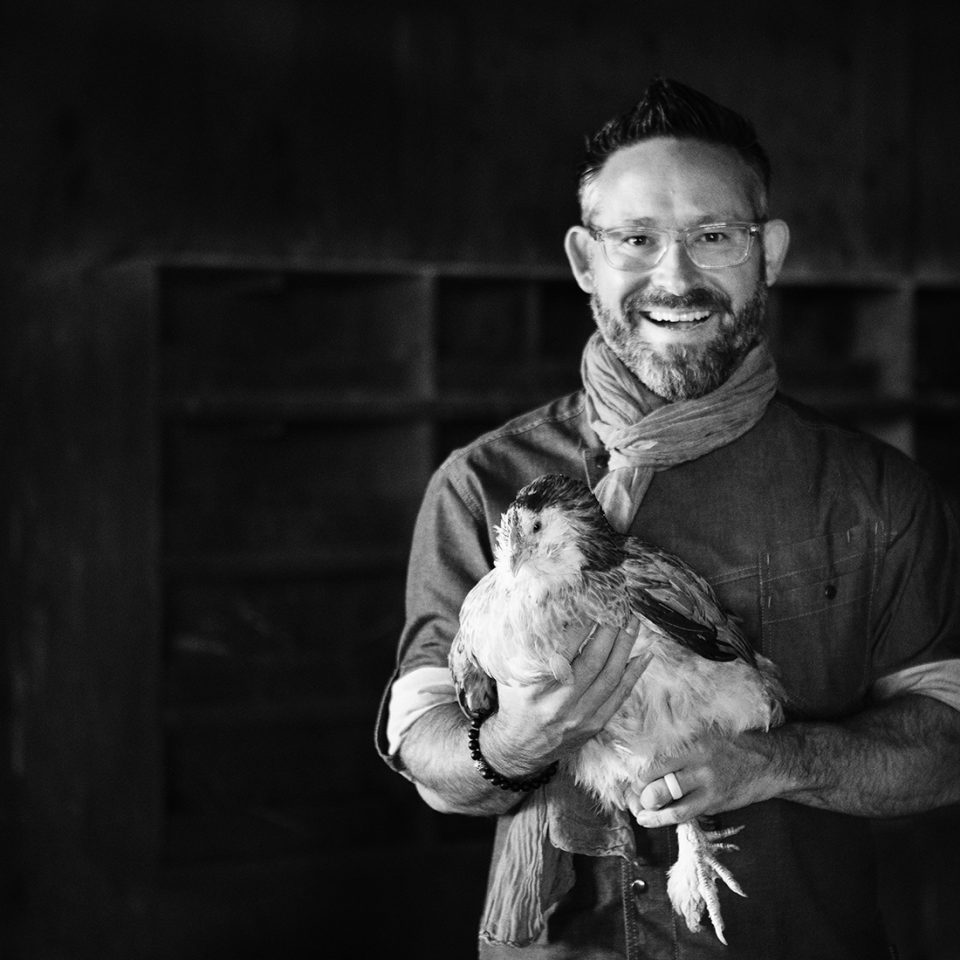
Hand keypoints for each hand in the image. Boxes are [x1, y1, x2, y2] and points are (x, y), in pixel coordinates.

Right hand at [481, 616, 653, 778]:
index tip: (591, 602)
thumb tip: (544, 610)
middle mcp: (559, 702)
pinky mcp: (595, 724)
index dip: (581, 624)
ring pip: (610, 676)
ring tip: (633, 622)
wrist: (519, 747)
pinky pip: (620, 696)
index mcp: (535, 687)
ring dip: (625, 646)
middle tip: (618, 606)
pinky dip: (634, 674)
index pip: (565, 649)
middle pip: (593, 660)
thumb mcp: (511, 673)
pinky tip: (644, 655)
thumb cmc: (515, 702)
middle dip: (609, 630)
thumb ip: (526, 647)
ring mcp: (580, 715)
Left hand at [628, 730, 782, 826]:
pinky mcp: (713, 800)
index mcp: (691, 735)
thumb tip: (645, 735)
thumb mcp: (707, 729)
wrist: (771, 761)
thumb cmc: (735, 743)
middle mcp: (695, 755)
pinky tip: (646, 818)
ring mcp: (704, 779)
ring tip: (636, 803)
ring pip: (661, 793)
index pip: (651, 747)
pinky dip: (658, 818)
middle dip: (636, 781)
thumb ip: (680, 733)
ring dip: (643, 801)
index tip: (625, 765)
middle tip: (632, 786)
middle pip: (650, 770)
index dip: (633, 759)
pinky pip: (679, 813)